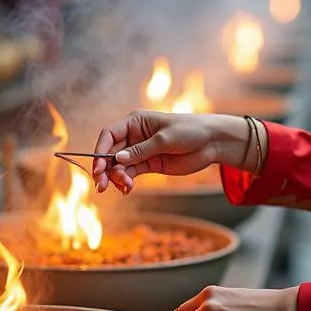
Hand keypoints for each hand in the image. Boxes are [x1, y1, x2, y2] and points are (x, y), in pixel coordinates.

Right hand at [92, 111, 250, 192]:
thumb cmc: (191, 131)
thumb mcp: (165, 139)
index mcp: (135, 121)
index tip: (98, 168)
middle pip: (110, 153)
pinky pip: (130, 173)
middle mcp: (134, 136)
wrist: (212, 142)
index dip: (100, 151)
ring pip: (118, 166)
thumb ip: (141, 150)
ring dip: (116, 178)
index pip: (109, 135)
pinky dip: (126, 181)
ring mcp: (140, 151)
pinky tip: (128, 188)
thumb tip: (117, 160)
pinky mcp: (149, 164)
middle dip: (105, 169)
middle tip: (102, 186)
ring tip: (125, 187)